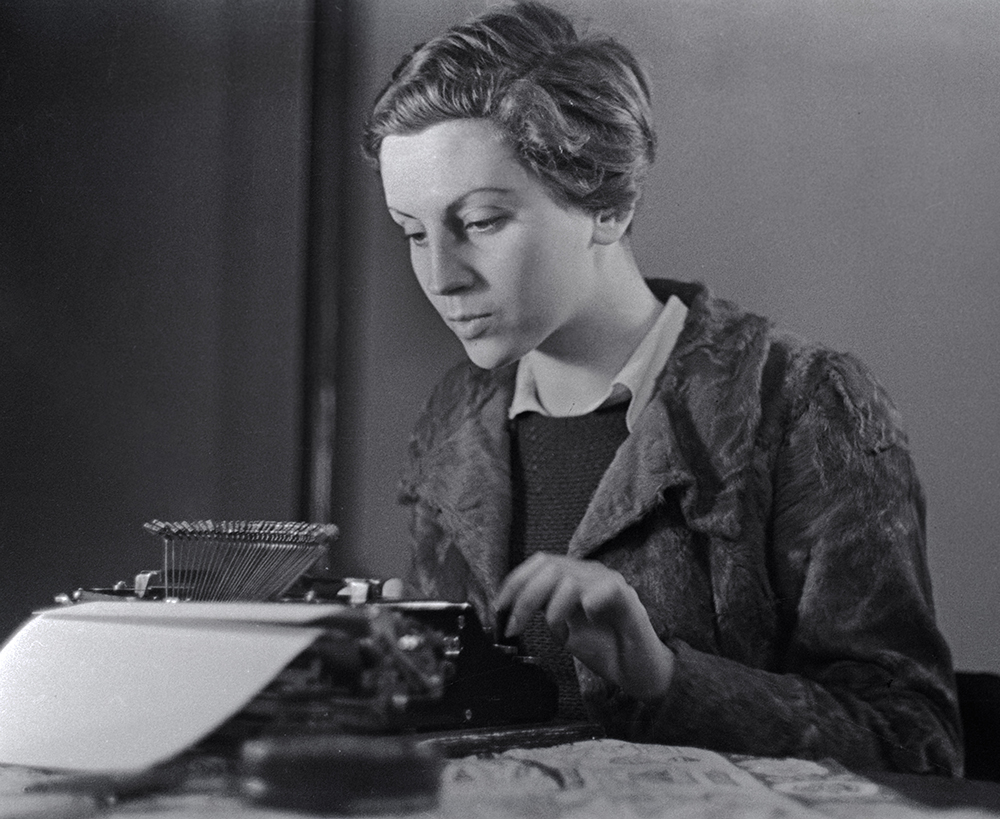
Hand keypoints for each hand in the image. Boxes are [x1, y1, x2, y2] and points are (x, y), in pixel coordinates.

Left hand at [494, 554, 674, 699]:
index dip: (516, 580)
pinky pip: (604, 589)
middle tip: (516, 626)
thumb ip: (544, 610)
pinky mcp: (628, 601)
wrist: (639, 673)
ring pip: (569, 579)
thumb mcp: (564, 628)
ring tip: (560, 634)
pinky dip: (588, 603)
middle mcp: (591, 574)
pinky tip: (587, 619)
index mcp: (575, 578)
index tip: (500, 605)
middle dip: (525, 597)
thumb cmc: (604, 648)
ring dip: (554, 610)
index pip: (541, 563)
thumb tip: (513, 607)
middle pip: (549, 567)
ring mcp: (610, 585)